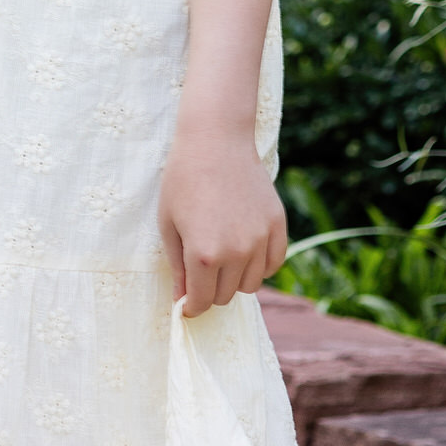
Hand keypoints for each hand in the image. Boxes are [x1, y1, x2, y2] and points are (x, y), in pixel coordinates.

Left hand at [158, 122, 287, 317]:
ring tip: (222, 258)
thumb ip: (177, 267)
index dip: (190, 306)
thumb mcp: (168, 224)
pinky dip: (260, 266)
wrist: (215, 139)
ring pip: (250, 285)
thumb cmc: (183, 179)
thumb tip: (182, 300)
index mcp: (204, 255)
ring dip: (235, 279)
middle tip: (200, 271)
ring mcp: (260, 238)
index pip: (200, 302)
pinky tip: (245, 253)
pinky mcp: (277, 224)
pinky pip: (273, 264)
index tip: (185, 303)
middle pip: (225, 295)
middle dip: (209, 290)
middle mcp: (236, 252)